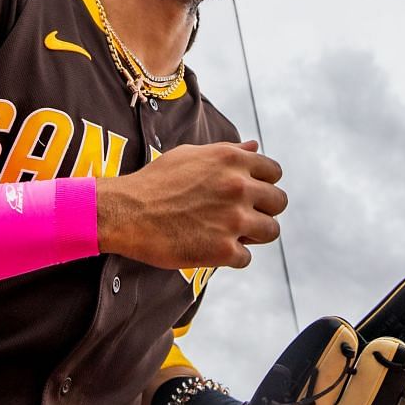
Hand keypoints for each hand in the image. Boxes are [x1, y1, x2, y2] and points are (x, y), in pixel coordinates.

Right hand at [96, 140, 285, 270]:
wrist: (125, 212)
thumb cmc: (154, 182)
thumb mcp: (190, 155)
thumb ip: (227, 152)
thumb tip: (254, 146)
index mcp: (232, 160)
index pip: (274, 172)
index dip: (263, 183)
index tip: (249, 193)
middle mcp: (239, 187)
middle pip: (279, 202)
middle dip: (264, 209)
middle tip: (241, 216)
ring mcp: (234, 219)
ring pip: (271, 231)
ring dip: (253, 234)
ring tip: (230, 233)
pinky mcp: (224, 250)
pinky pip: (246, 257)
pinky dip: (231, 256)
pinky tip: (211, 248)